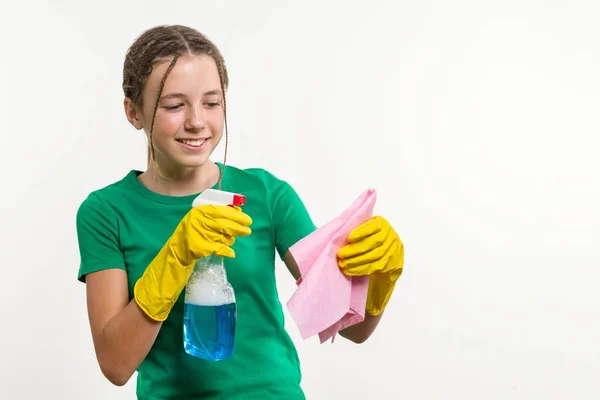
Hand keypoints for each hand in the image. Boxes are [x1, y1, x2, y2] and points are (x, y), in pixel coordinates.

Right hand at [134, 205, 251, 320]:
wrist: (175, 254)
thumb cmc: (190, 236)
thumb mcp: (199, 221)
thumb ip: (214, 216)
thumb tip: (238, 213)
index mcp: (199, 211)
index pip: (221, 210)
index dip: (236, 215)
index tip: (247, 219)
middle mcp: (198, 220)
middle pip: (224, 223)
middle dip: (239, 227)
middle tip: (248, 230)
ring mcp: (198, 234)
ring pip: (223, 235)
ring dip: (231, 239)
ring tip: (232, 240)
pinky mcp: (200, 247)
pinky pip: (219, 248)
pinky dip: (227, 251)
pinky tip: (231, 253)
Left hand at [337, 216, 403, 314]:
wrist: (387, 258)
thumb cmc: (370, 243)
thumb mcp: (366, 232)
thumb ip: (356, 230)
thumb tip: (339, 234)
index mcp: (382, 224)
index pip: (374, 226)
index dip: (361, 232)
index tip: (348, 238)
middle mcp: (391, 236)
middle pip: (373, 242)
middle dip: (355, 249)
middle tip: (340, 254)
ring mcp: (393, 250)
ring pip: (374, 256)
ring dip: (356, 261)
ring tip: (343, 264)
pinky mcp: (393, 264)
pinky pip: (375, 267)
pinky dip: (361, 269)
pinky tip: (350, 270)